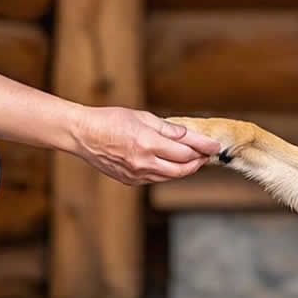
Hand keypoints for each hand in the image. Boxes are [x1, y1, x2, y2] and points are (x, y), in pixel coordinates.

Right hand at [71, 107, 220, 184]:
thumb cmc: (110, 120)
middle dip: (198, 162)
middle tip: (206, 155)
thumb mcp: (142, 117)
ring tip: (193, 160)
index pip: (185, 150)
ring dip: (185, 169)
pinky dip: (168, 173)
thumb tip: (187, 135)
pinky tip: (171, 165)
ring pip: (170, 177)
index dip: (203, 148)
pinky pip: (156, 179)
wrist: (82, 135)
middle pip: (182, 169)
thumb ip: (167, 128)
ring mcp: (136, 174)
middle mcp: (143, 162)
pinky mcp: (130, 180)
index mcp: (147, 142)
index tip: (214, 146)